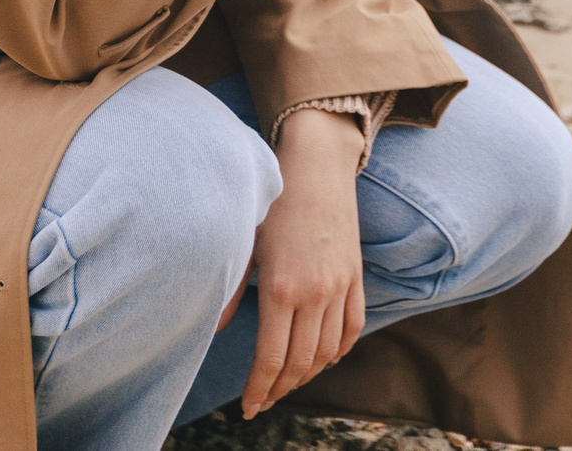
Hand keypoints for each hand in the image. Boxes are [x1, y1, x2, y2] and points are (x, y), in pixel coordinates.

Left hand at [238, 108, 364, 416]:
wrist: (316, 165)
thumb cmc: (274, 200)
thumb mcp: (246, 244)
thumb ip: (231, 291)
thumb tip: (216, 330)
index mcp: (281, 289)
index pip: (272, 359)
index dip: (260, 389)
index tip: (249, 406)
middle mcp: (315, 293)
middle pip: (301, 363)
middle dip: (280, 389)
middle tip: (263, 400)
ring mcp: (340, 286)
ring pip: (328, 351)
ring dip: (307, 375)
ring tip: (287, 382)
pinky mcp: (355, 276)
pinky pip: (352, 327)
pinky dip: (339, 350)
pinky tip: (324, 358)